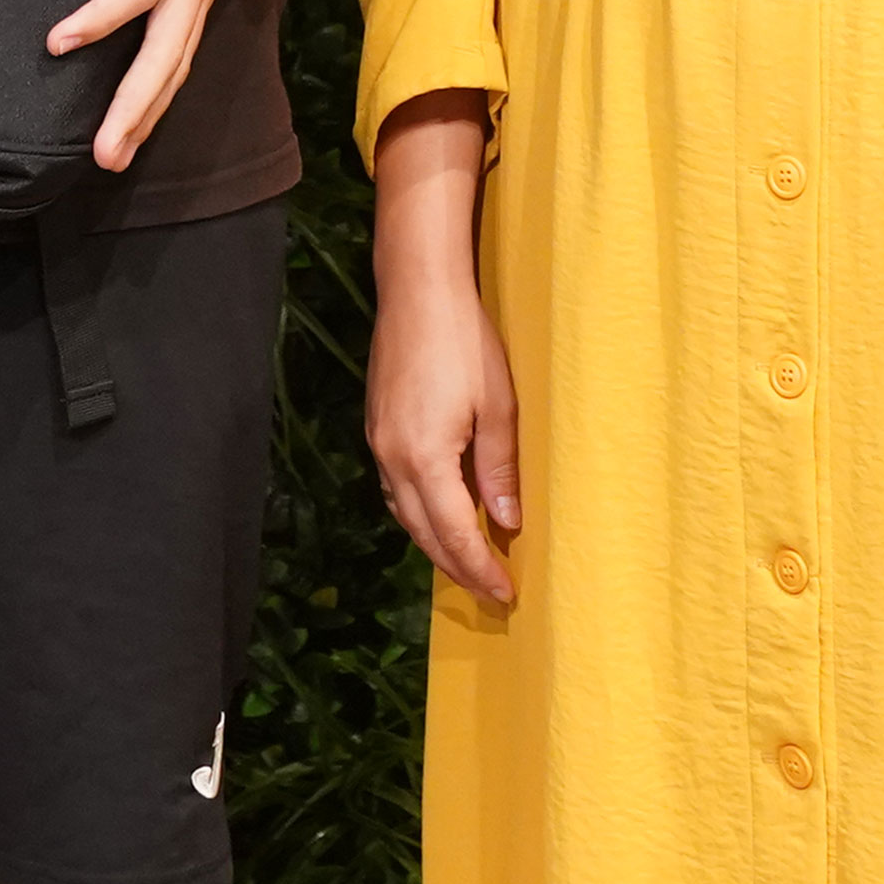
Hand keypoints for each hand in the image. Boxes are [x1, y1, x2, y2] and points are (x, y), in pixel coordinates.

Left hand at [49, 0, 301, 169]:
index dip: (105, 14)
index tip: (59, 41)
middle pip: (170, 47)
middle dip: (138, 103)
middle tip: (104, 151)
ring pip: (180, 56)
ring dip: (149, 109)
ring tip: (113, 154)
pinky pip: (183, 44)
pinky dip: (162, 87)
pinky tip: (138, 117)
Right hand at [366, 254, 522, 609]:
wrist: (418, 289)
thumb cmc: (464, 341)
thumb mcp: (497, 408)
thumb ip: (499, 471)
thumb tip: (507, 523)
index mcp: (423, 458)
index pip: (454, 534)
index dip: (480, 570)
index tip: (505, 594)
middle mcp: (391, 458)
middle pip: (422, 533)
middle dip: (457, 568)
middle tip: (490, 592)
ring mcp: (378, 442)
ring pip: (403, 513)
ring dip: (434, 544)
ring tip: (468, 563)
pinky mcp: (377, 426)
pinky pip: (394, 488)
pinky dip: (418, 513)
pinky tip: (439, 513)